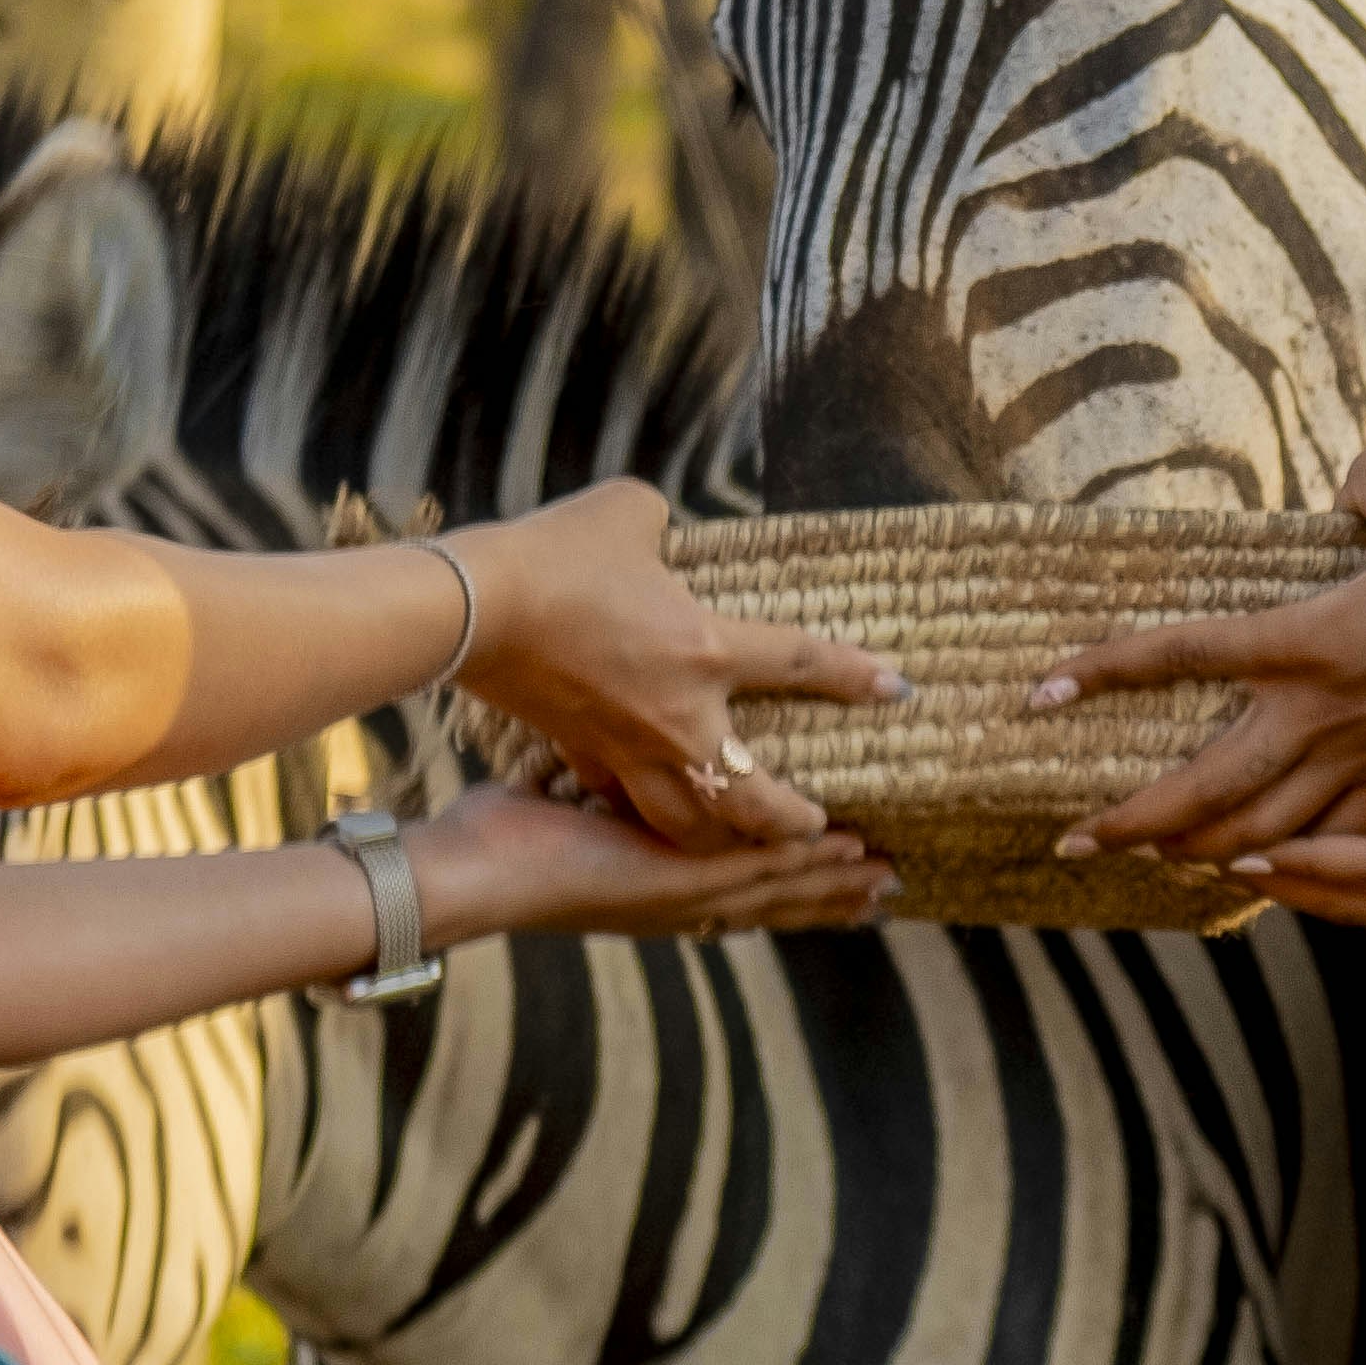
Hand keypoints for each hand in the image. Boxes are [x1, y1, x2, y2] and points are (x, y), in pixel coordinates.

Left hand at [409, 785, 889, 945]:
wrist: (474, 873)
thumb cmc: (498, 838)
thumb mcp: (560, 797)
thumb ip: (585, 775)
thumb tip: (584, 743)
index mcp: (654, 880)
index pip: (735, 876)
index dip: (787, 870)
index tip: (830, 856)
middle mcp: (677, 899)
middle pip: (772, 894)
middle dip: (828, 888)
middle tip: (887, 882)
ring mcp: (681, 896)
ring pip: (777, 888)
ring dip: (832, 881)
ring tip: (887, 876)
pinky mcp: (677, 885)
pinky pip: (758, 873)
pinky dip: (804, 865)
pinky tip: (845, 852)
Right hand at [450, 481, 905, 849]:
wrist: (469, 610)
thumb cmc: (553, 554)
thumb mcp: (622, 512)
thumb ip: (653, 525)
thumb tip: (652, 528)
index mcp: (702, 649)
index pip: (798, 663)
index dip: (851, 674)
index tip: (896, 689)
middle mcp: (676, 718)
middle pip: (753, 798)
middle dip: (793, 826)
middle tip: (825, 833)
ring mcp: (625, 747)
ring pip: (690, 825)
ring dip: (726, 844)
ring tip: (752, 851)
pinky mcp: (577, 754)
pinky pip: (624, 801)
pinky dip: (644, 816)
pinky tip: (655, 820)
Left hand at [1041, 453, 1365, 865]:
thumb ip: (1364, 479)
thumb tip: (1344, 478)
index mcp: (1305, 642)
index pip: (1181, 652)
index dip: (1105, 668)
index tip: (1043, 689)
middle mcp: (1315, 716)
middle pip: (1200, 785)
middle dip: (1128, 821)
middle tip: (1070, 840)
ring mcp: (1353, 763)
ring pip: (1255, 833)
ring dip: (1191, 853)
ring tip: (1143, 861)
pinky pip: (1324, 840)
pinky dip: (1280, 863)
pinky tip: (1248, 874)